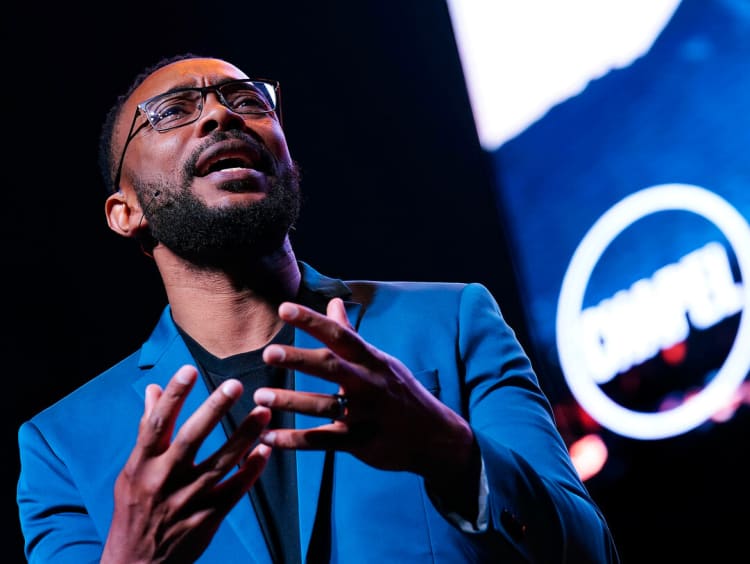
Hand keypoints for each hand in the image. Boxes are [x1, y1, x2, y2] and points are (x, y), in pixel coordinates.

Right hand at [102, 365, 271, 563]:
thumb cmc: (135, 510)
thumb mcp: (132, 471)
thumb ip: (147, 430)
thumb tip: (155, 389)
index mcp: (142, 465)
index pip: (156, 423)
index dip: (173, 395)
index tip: (189, 370)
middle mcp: (164, 480)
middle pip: (192, 439)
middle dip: (214, 410)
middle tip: (236, 384)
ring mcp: (187, 500)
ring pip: (221, 463)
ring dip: (245, 435)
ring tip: (264, 411)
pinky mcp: (207, 518)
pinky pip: (235, 490)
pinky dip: (252, 469)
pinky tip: (265, 449)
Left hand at [254, 298, 475, 484]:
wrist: (435, 436)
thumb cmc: (400, 392)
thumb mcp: (380, 361)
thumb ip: (351, 334)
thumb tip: (332, 301)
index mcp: (373, 360)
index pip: (341, 336)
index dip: (313, 321)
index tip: (285, 309)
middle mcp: (370, 384)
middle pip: (332, 367)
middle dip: (300, 359)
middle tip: (269, 353)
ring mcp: (366, 415)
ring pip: (324, 406)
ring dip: (291, 401)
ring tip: (260, 397)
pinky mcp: (361, 443)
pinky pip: (323, 442)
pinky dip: (294, 440)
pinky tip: (268, 438)